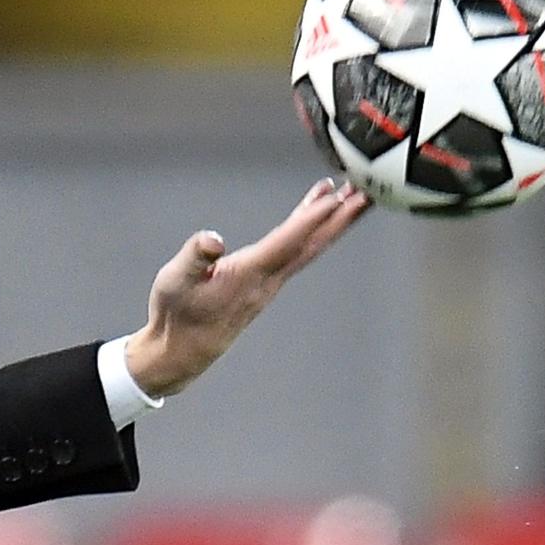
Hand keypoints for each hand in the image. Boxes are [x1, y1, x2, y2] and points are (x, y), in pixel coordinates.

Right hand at [124, 178, 369, 396]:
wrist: (181, 351)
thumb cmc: (176, 314)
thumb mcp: (174, 281)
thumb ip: (195, 258)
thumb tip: (212, 240)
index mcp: (249, 274)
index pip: (288, 241)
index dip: (312, 218)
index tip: (337, 196)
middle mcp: (268, 280)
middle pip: (314, 245)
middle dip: (342, 218)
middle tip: (370, 193)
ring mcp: (269, 283)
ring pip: (309, 248)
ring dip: (332, 222)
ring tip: (352, 195)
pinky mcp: (264, 283)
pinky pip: (297, 251)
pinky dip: (309, 229)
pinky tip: (312, 213)